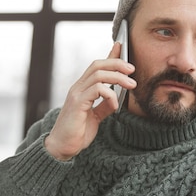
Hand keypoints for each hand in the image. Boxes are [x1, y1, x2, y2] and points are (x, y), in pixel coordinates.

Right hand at [45, 42, 135, 160]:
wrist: (62, 148)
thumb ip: (104, 106)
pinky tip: (115, 105)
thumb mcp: (95, 118)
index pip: (96, 67)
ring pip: (99, 74)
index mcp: (82, 89)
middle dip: (117, 63)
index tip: (121, 46)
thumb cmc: (76, 134)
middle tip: (132, 70)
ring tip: (131, 85)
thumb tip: (116, 99)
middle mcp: (78, 88)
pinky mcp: (77, 103)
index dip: (109, 55)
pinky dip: (110, 94)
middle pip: (97, 65)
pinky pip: (97, 90)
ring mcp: (76, 94)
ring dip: (118, 77)